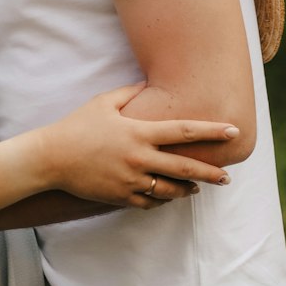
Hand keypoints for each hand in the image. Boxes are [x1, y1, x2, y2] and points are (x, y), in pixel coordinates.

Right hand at [37, 84, 236, 207]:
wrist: (52, 157)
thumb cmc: (78, 125)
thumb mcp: (103, 102)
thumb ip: (128, 92)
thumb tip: (146, 82)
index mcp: (139, 132)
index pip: (184, 132)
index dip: (211, 131)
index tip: (233, 131)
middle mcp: (140, 158)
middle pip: (185, 168)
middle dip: (210, 172)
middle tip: (227, 177)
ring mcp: (132, 181)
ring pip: (171, 191)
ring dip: (188, 190)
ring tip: (198, 188)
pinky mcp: (122, 197)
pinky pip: (150, 203)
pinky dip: (162, 200)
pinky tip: (169, 196)